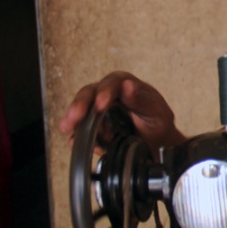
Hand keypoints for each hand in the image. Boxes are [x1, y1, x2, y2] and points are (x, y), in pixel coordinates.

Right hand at [58, 71, 183, 149]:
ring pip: (81, 110)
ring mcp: (98, 110)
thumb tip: (128, 85)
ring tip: (68, 130)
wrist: (156, 144)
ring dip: (73, 121)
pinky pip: (81, 129)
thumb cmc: (158, 124)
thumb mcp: (157, 112)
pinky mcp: (93, 126)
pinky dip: (78, 137)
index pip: (113, 83)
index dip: (104, 92)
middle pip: (90, 93)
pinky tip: (77, 144)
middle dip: (80, 105)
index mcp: (126, 85)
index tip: (101, 105)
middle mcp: (109, 94)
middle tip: (74, 118)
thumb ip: (142, 100)